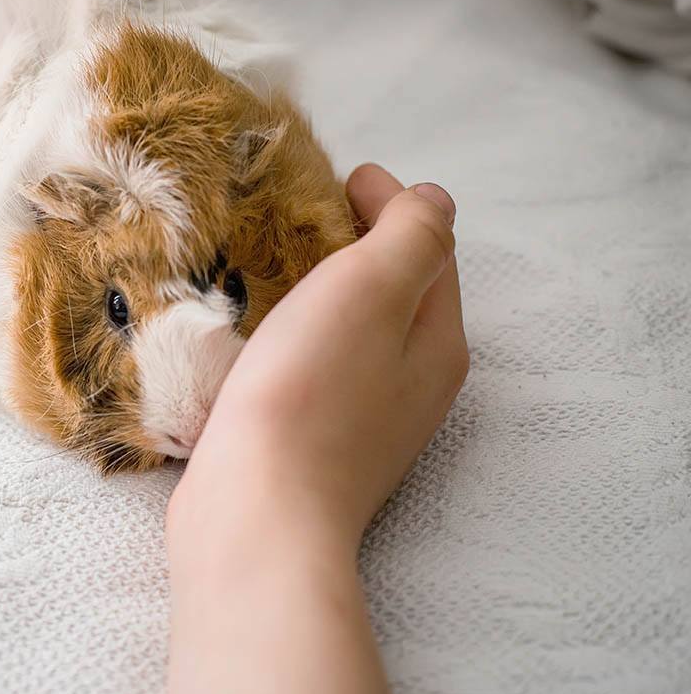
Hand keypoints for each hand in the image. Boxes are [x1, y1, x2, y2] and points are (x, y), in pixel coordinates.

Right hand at [168, 163, 467, 556]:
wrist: (256, 516)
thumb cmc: (310, 394)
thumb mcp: (372, 290)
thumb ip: (412, 234)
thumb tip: (428, 201)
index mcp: (437, 342)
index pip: (431, 250)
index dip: (392, 202)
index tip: (338, 177)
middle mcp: (412, 385)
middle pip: (397, 292)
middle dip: (359, 245)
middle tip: (301, 216)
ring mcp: (363, 422)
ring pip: (354, 332)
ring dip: (323, 291)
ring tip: (272, 264)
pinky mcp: (312, 445)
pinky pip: (315, 368)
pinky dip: (296, 334)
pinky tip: (258, 332)